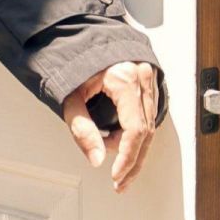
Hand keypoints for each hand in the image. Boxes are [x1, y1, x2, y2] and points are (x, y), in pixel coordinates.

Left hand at [61, 61, 160, 192]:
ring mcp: (148, 79)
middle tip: (119, 182)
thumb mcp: (69, 95)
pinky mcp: (147, 83)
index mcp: (124, 78)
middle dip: (133, 161)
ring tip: (115, 165)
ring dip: (134, 150)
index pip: (136, 130)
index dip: (128, 158)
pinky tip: (120, 145)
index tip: (116, 176)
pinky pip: (147, 116)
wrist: (77, 36)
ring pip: (150, 126)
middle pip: (147, 132)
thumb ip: (80, 128)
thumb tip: (96, 160)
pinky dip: (135, 135)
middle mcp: (141, 77)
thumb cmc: (72, 60)